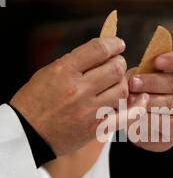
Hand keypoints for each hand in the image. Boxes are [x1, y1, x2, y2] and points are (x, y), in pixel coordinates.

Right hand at [10, 37, 130, 155]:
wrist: (27, 134)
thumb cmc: (35, 101)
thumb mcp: (47, 73)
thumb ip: (74, 62)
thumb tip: (101, 52)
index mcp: (64, 71)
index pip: (99, 49)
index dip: (113, 43)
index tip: (118, 44)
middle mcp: (78, 89)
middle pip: (115, 69)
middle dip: (119, 63)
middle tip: (116, 64)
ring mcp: (88, 110)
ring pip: (122, 89)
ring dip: (122, 83)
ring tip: (116, 83)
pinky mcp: (95, 128)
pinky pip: (125, 116)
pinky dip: (137, 107)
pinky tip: (142, 99)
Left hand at [127, 48, 172, 151]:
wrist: (148, 124)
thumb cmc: (145, 93)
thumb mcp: (142, 79)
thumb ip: (140, 74)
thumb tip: (132, 79)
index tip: (157, 62)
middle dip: (152, 82)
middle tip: (132, 83)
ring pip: (171, 103)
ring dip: (149, 101)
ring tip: (131, 101)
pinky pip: (168, 123)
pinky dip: (151, 119)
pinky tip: (138, 116)